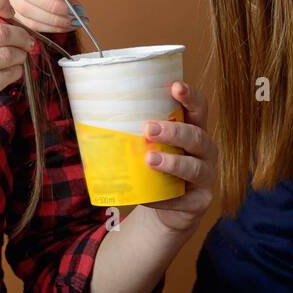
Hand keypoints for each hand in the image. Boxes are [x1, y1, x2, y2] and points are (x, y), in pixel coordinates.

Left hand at [139, 81, 217, 233]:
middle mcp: (205, 150)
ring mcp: (206, 176)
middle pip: (197, 136)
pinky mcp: (201, 200)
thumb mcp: (149, 146)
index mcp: (194, 129)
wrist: (168, 206)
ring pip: (195, 167)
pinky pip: (186, 199)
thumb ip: (132, 133)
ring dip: (173, 163)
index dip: (191, 97)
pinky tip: (149, 197)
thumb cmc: (155, 168)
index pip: (199, 108)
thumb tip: (86, 120)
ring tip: (150, 159)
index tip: (176, 86)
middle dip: (174, 131)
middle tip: (149, 129)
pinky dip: (167, 198)